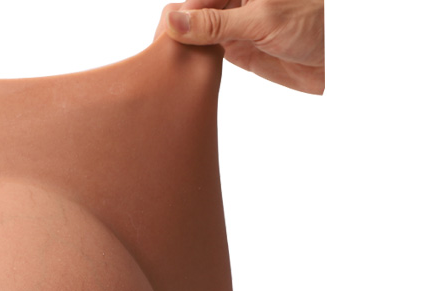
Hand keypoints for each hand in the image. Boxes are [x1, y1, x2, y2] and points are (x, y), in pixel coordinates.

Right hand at [156, 0, 323, 94]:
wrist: (341, 57)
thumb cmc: (315, 25)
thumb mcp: (260, 20)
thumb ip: (215, 23)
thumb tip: (174, 22)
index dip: (180, 12)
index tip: (164, 32)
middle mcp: (236, 2)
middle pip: (196, 12)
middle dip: (179, 29)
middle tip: (161, 50)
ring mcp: (236, 25)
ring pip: (200, 33)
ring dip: (186, 47)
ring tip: (168, 63)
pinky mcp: (239, 50)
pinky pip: (209, 53)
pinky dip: (196, 62)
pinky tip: (185, 71)